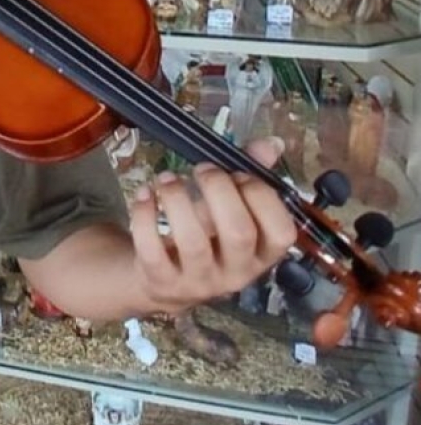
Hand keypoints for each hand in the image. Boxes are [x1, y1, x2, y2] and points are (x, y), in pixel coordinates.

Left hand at [129, 137, 296, 313]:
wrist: (163, 279)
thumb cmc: (205, 237)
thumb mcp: (229, 211)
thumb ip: (249, 178)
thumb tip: (271, 143)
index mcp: (261, 254)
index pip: (281, 232)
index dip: (262, 196)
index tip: (238, 174)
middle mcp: (235, 273)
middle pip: (238, 232)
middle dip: (219, 190)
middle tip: (201, 170)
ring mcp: (198, 281)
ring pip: (192, 241)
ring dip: (177, 198)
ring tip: (167, 178)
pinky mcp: (161, 280)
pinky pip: (152, 249)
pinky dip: (145, 214)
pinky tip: (144, 194)